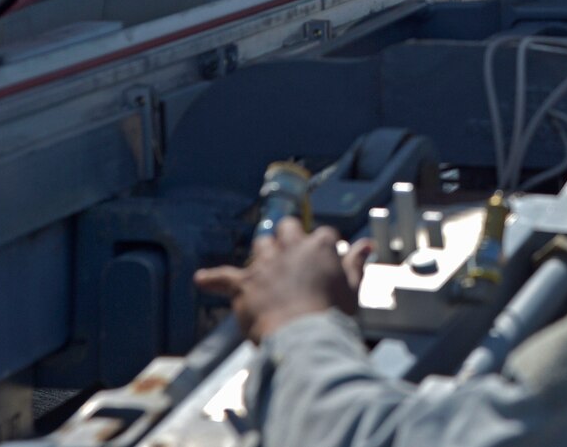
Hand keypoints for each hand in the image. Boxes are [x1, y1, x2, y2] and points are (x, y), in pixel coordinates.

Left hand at [194, 218, 372, 340]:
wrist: (304, 338)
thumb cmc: (332, 316)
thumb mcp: (352, 288)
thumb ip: (355, 263)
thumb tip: (366, 245)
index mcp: (320, 246)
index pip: (323, 234)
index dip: (323, 245)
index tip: (325, 257)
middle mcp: (291, 248)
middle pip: (287, 227)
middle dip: (288, 235)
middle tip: (291, 250)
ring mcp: (266, 264)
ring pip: (261, 245)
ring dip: (263, 253)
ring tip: (265, 266)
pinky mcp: (244, 283)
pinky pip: (223, 276)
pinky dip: (212, 278)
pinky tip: (200, 279)